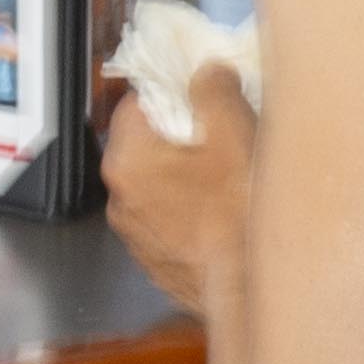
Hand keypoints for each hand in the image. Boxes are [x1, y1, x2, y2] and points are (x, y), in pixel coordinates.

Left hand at [92, 67, 248, 312]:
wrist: (245, 294)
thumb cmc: (238, 210)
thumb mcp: (234, 133)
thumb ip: (214, 89)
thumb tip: (206, 70)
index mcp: (126, 158)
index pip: (136, 102)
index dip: (173, 93)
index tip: (206, 102)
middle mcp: (117, 197)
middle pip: (145, 144)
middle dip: (180, 136)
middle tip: (223, 140)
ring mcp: (132, 234)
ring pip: (156, 184)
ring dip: (183, 175)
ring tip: (226, 182)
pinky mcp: (152, 262)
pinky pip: (166, 219)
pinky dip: (188, 211)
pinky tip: (221, 218)